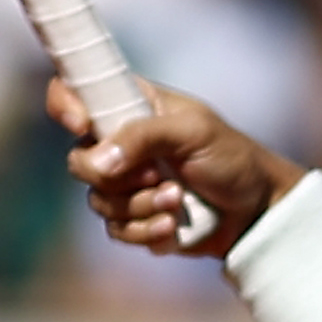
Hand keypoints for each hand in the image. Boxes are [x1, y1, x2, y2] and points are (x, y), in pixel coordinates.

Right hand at [50, 78, 294, 254]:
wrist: (256, 210)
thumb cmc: (231, 157)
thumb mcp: (192, 132)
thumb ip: (142, 137)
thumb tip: (97, 162)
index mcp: (130, 105)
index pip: (74, 91)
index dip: (65, 104)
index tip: (81, 124)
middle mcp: (119, 143)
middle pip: (79, 161)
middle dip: (119, 178)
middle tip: (158, 175)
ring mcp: (125, 184)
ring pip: (99, 202)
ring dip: (141, 207)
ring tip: (178, 201)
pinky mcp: (134, 219)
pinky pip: (117, 231)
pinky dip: (146, 231)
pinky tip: (174, 226)